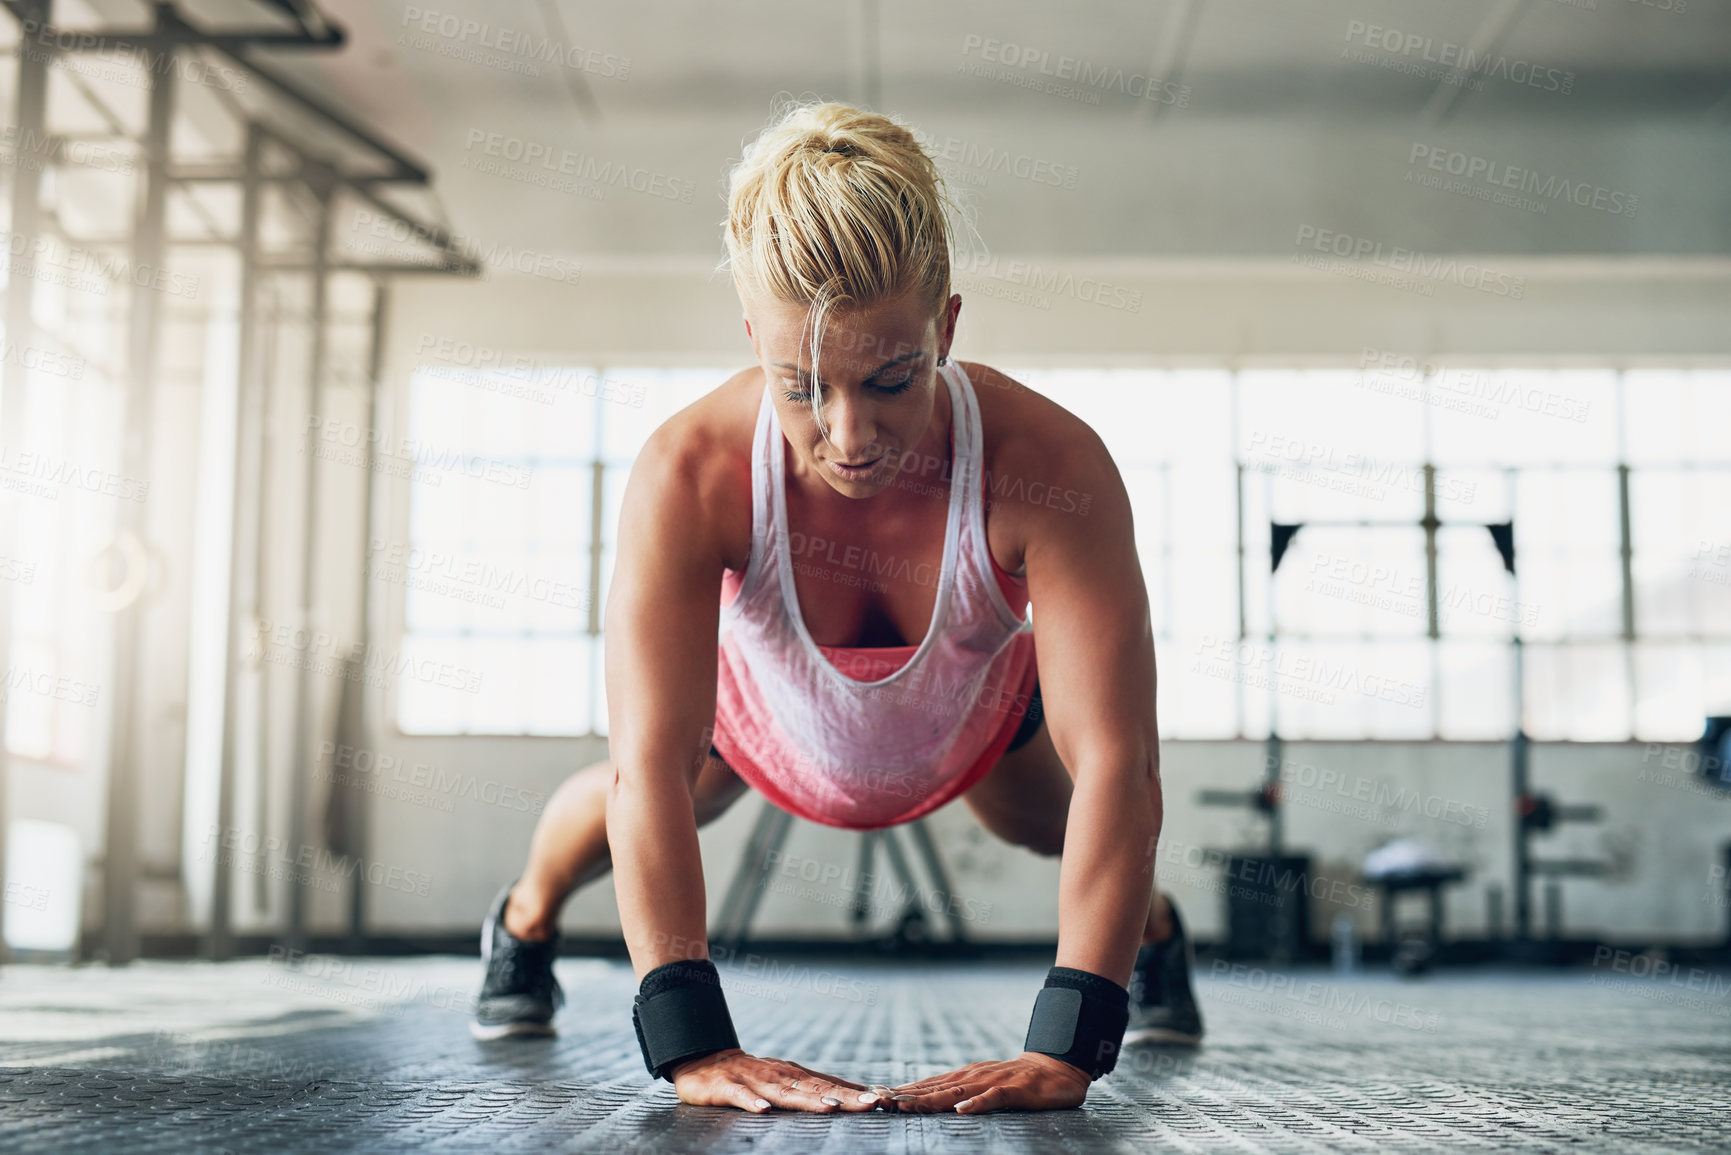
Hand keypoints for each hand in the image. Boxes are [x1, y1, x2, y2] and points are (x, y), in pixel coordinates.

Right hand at [669, 1048, 883, 1112]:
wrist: (703, 1060)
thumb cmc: (749, 1075)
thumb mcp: (784, 1078)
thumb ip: (814, 1086)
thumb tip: (852, 1093)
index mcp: (792, 1075)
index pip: (828, 1084)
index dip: (853, 1093)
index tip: (879, 1100)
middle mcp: (777, 1076)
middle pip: (814, 1088)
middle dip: (843, 1096)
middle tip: (869, 1103)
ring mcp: (752, 1080)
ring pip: (783, 1092)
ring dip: (808, 1100)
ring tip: (830, 1107)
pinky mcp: (726, 1087)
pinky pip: (740, 1096)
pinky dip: (751, 1102)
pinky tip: (763, 1110)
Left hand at [888, 1052, 1090, 1113]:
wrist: (1055, 1069)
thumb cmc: (1017, 1081)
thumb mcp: (983, 1086)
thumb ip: (960, 1093)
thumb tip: (930, 1101)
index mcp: (964, 1078)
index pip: (929, 1085)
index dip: (904, 1092)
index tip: (879, 1098)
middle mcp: (973, 1077)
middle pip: (935, 1088)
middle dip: (907, 1096)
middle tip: (881, 1102)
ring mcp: (993, 1082)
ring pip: (957, 1093)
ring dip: (931, 1100)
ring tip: (908, 1107)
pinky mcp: (1014, 1090)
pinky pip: (994, 1098)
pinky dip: (978, 1104)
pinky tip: (963, 1111)